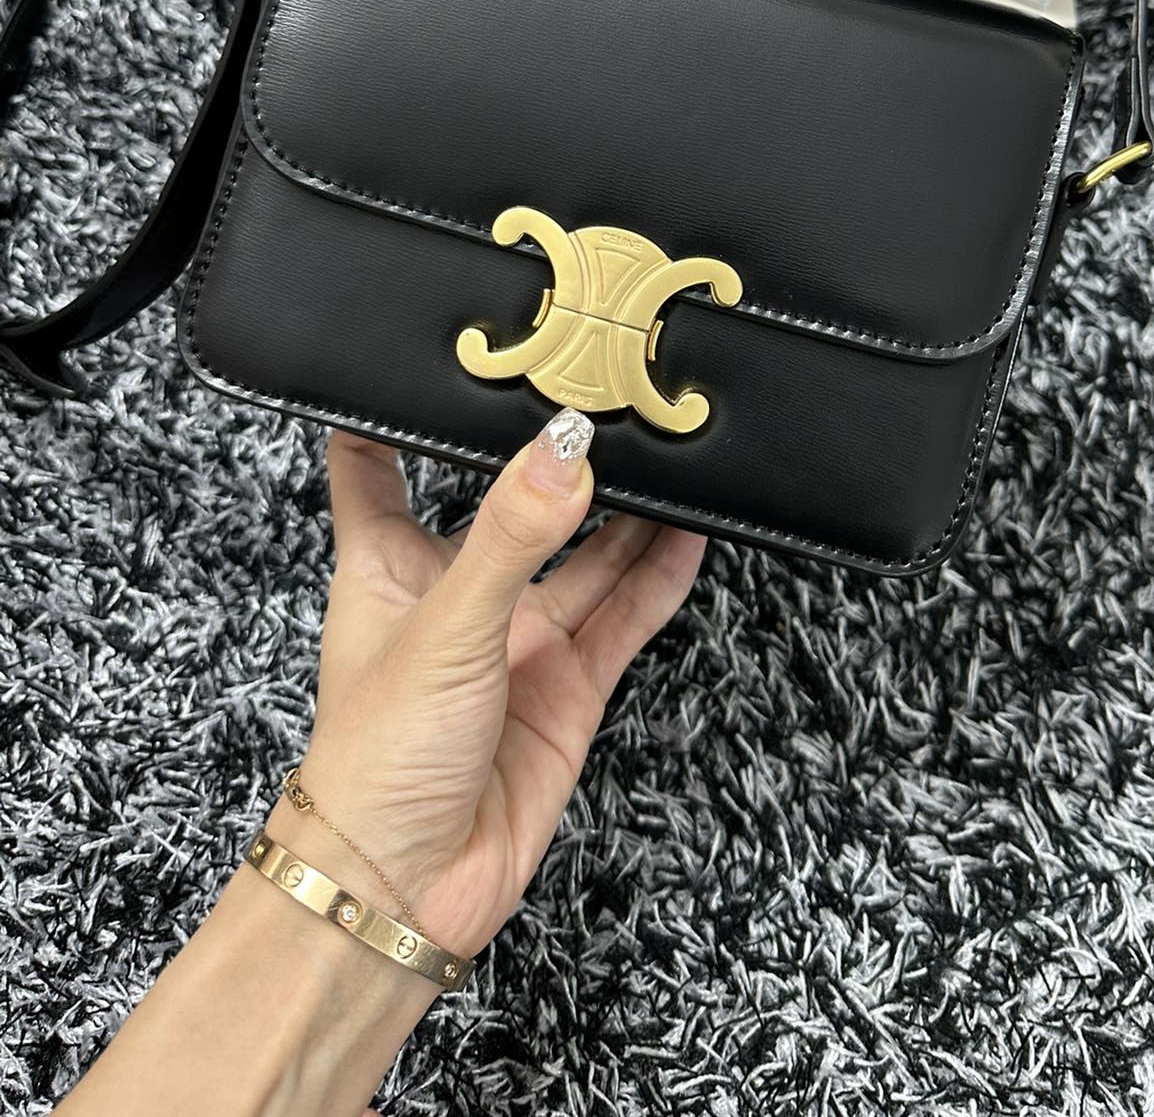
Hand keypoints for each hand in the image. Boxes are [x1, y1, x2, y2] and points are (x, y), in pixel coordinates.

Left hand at [270, 410, 706, 964]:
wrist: (407, 891)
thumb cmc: (376, 763)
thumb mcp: (442, 626)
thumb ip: (510, 537)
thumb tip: (564, 451)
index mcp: (388, 564)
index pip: (377, 465)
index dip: (390, 409)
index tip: (426, 348)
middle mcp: (458, 591)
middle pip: (510, 499)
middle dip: (549, 447)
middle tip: (597, 379)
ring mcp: (519, 636)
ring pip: (584, 549)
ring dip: (622, 502)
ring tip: (663, 437)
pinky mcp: (571, 682)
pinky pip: (626, 611)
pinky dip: (661, 570)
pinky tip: (692, 528)